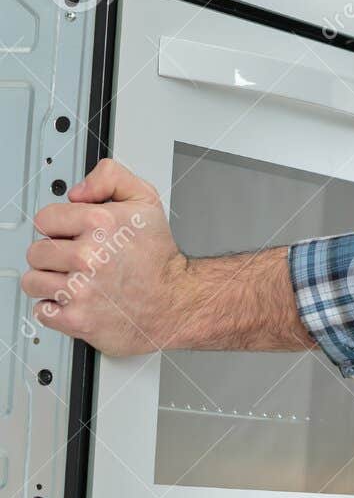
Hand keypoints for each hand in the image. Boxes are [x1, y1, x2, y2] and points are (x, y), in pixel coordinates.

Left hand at [21, 158, 188, 356]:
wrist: (176, 301)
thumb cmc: (159, 257)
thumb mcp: (145, 199)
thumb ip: (110, 178)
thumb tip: (76, 192)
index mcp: (100, 222)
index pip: (44, 219)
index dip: (57, 226)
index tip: (70, 235)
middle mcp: (89, 256)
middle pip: (36, 252)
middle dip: (53, 256)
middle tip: (74, 261)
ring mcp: (80, 289)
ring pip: (33, 281)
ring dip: (50, 282)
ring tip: (73, 281)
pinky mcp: (77, 319)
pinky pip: (41, 310)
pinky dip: (55, 308)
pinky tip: (75, 301)